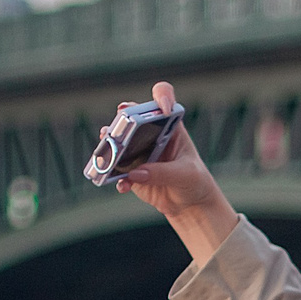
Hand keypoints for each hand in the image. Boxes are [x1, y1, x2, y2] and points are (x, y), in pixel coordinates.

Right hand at [107, 81, 237, 261]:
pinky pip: (117, 170)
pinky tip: (123, 185)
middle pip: (130, 118)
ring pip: (117, 143)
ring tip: (107, 154)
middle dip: (121, 122)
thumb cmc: (193, 180)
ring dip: (109, 148)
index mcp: (169, 125)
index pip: (163, 98)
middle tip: (117, 129)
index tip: (164, 108)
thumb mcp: (185, 175)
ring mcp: (136, 151)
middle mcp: (149, 133)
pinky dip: (116, 177)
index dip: (161, 96)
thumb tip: (135, 173)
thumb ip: (163, 172)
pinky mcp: (129, 171)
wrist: (188, 203)